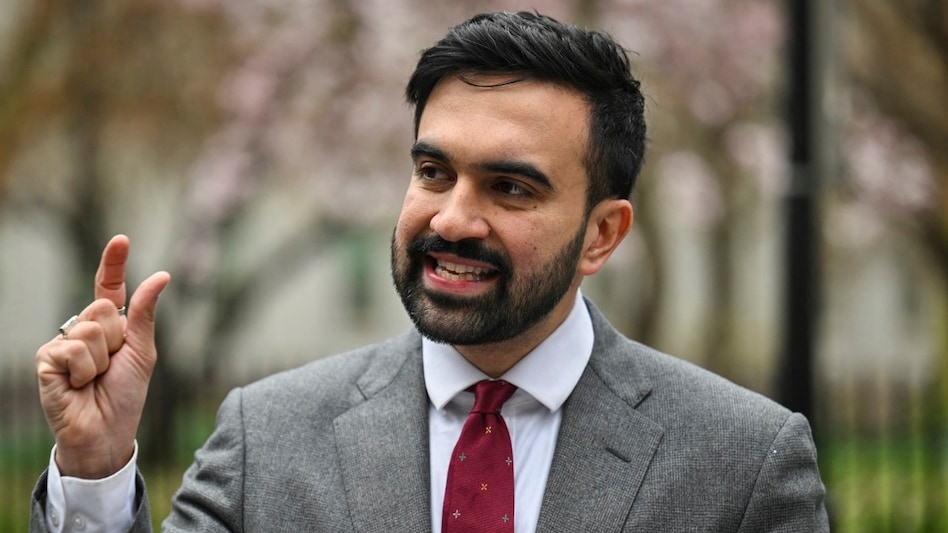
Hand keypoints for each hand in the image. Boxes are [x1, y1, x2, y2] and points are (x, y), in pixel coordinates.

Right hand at [35, 235, 170, 478]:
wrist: (106, 432)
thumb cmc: (125, 395)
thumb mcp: (142, 351)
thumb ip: (144, 313)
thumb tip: (161, 275)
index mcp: (109, 326)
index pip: (109, 287)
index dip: (113, 263)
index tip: (121, 239)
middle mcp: (83, 329)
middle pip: (102, 309)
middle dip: (115, 339)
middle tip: (110, 366)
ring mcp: (62, 343)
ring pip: (89, 330)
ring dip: (100, 360)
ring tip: (94, 380)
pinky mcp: (47, 360)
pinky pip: (72, 349)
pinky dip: (83, 371)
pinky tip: (78, 386)